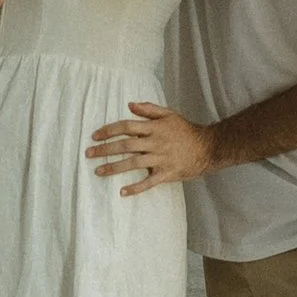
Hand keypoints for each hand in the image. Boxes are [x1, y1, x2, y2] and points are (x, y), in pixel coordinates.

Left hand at [87, 101, 215, 195]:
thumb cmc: (186, 130)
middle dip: (105, 150)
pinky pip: (149, 182)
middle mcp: (156, 142)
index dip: (109, 130)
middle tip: (89, 154)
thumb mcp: (169, 114)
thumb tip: (129, 105)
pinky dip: (136, 188)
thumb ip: (149, 109)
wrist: (208, 148)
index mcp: (155, 127)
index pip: (127, 126)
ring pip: (133, 163)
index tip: (95, 136)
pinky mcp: (167, 173)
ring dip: (114, 168)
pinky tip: (122, 192)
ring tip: (98, 171)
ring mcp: (161, 159)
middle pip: (125, 145)